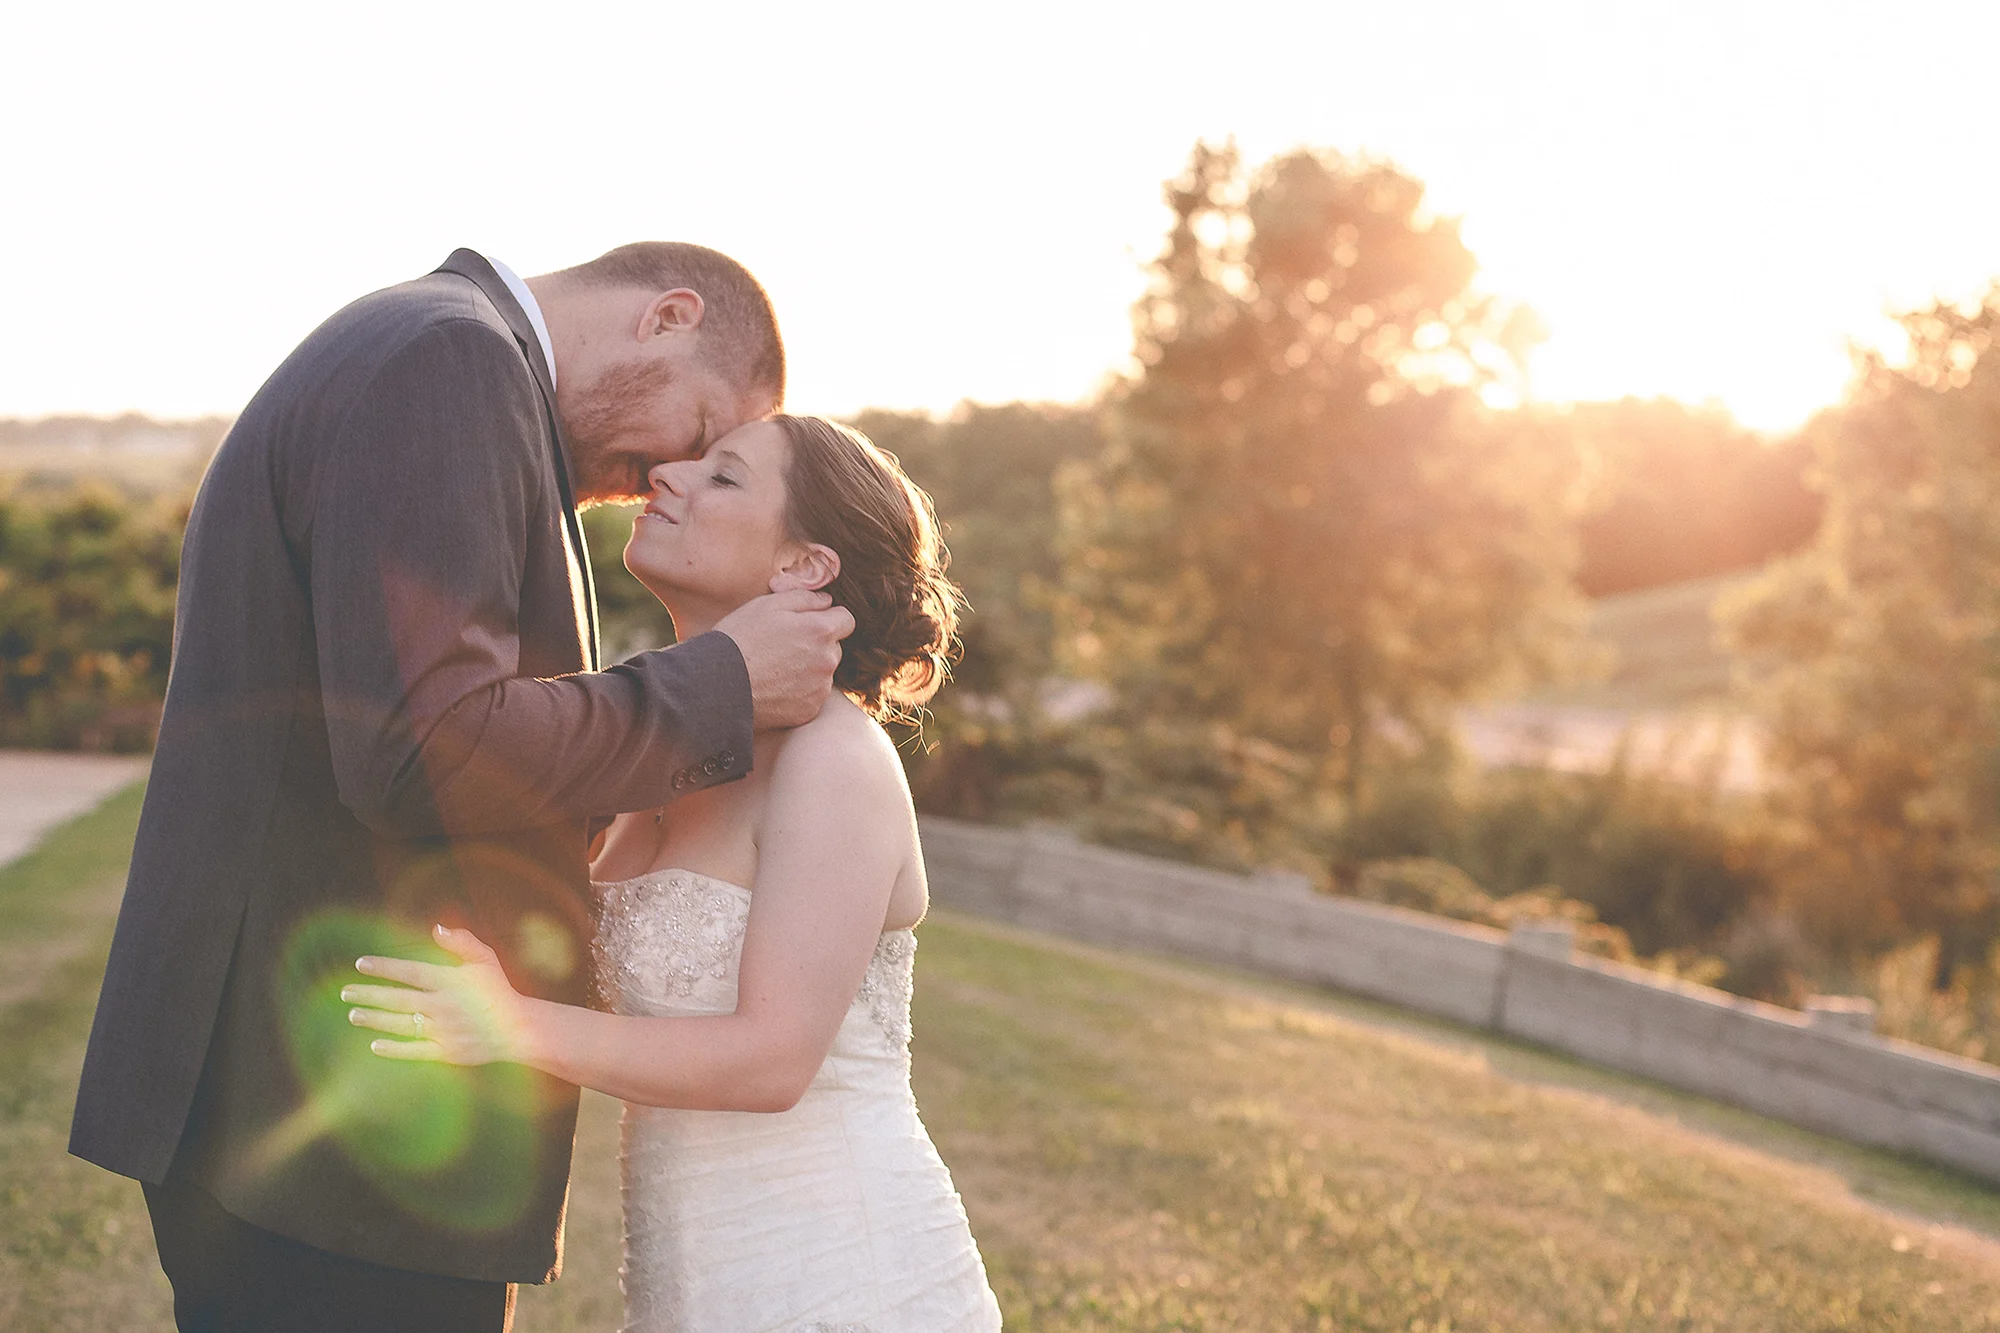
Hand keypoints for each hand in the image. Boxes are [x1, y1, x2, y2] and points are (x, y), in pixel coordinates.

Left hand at [345, 925, 527, 1065]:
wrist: (519, 1029)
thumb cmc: (498, 991)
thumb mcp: (485, 960)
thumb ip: (462, 942)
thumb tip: (436, 929)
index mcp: (450, 981)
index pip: (410, 972)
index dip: (384, 968)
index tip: (361, 964)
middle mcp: (443, 1006)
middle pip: (398, 999)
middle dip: (369, 995)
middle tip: (345, 993)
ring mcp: (444, 1031)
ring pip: (401, 1024)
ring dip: (374, 1020)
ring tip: (353, 1014)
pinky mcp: (446, 1053)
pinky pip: (414, 1051)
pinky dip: (394, 1049)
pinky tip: (375, 1045)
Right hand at [714, 588, 853, 729]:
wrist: (717, 685)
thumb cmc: (739, 640)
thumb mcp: (767, 605)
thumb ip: (804, 598)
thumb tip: (826, 601)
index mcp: (820, 631)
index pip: (847, 620)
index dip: (828, 618)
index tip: (809, 623)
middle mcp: (827, 661)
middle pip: (834, 647)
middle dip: (817, 644)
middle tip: (785, 646)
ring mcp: (820, 689)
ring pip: (824, 672)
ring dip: (809, 668)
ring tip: (776, 667)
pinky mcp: (809, 710)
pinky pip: (813, 695)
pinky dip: (801, 691)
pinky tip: (776, 686)